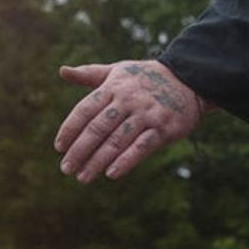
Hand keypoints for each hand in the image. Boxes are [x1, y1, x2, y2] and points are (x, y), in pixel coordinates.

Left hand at [55, 61, 210, 181]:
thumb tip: (62, 71)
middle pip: (97, 128)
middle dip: (79, 151)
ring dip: (97, 161)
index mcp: (113, 87)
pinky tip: (111, 174)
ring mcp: (146, 115)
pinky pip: (142, 147)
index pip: (85, 110)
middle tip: (66, 169)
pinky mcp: (163, 128)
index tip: (59, 147)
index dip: (70, 129)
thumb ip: (89, 74)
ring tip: (82, 177)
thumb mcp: (117, 71)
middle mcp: (128, 100)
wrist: (189, 79)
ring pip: (116, 141)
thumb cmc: (145, 78)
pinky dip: (126, 161)